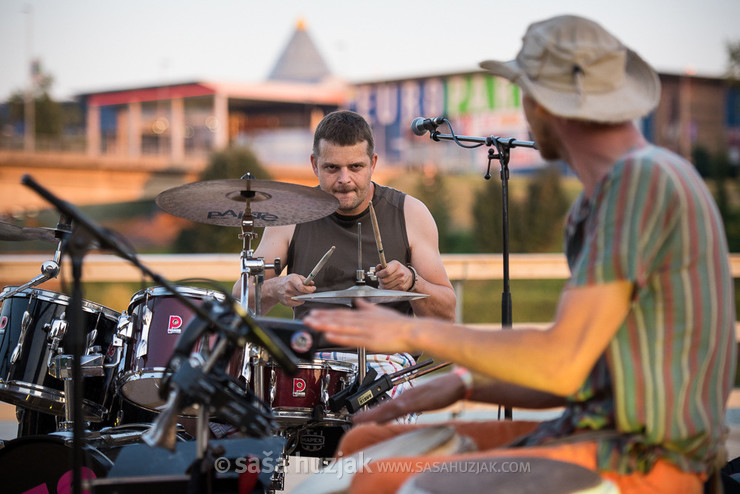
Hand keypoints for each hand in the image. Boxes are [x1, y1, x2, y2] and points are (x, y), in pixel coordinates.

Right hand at [274, 273, 315, 306]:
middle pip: (303, 294)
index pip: (303, 288)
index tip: (313, 288)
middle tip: (307, 290)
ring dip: (303, 296)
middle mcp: (288, 288)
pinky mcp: (286, 302)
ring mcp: (287, 296)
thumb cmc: (288, 281)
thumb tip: (312, 284)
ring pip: (301, 299)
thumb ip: (305, 280)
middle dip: (307, 292)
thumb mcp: (296, 276)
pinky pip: (298, 303)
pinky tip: (296, 296)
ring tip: (299, 292)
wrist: (275, 287)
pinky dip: (299, 301)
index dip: (310, 289)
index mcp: (292, 280)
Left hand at [303, 299, 417, 353]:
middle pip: (338, 319)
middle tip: (306, 319)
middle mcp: (362, 321)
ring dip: (325, 325)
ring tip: (312, 325)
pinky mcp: (370, 341)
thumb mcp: (381, 311)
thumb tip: (359, 301)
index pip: (341, 313)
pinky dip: (339, 337)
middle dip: (321, 319)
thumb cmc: (399, 324)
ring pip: (341, 327)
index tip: (314, 313)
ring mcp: (365, 331)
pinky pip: (352, 338)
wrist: (413, 331)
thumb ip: (368, 307)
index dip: (326, 313)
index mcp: (364, 315)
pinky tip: (329, 336)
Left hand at [352, 372, 465, 423]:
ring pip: (388, 408)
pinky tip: (382, 418)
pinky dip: (390, 413)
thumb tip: (396, 416)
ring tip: (361, 419)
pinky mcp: (419, 402)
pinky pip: (401, 409)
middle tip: (354, 419)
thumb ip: (409, 407)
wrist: (457, 383)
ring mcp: (411, 399)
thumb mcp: (423, 400)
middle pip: (382, 406)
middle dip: (367, 414)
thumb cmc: (442, 390)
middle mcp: (406, 396)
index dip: (370, 412)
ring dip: (374, 414)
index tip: (358, 418)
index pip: (384, 405)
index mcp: (406, 396)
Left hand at [376, 260, 413, 290]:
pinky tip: (387, 286)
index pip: (386, 271)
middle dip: (380, 280)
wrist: (409, 276)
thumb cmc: (398, 270)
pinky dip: (386, 290)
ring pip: (386, 287)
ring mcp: (402, 281)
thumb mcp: (391, 264)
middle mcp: (400, 273)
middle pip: (385, 280)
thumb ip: (383, 266)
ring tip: (383, 283)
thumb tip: (378, 267)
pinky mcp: (402, 288)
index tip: (378, 274)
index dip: (380, 274)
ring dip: (382, 286)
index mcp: (396, 265)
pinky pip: (390, 290)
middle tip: (380, 279)